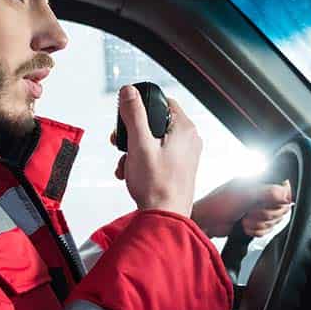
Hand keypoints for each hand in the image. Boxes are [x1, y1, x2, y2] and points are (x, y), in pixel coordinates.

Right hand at [117, 86, 200, 216]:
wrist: (164, 218)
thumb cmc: (157, 186)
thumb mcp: (139, 144)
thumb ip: (134, 114)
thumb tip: (129, 91)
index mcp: (185, 129)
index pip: (163, 101)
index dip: (142, 107)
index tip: (128, 118)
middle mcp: (189, 140)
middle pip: (156, 123)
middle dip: (133, 134)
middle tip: (121, 144)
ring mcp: (185, 156)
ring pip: (153, 141)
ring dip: (134, 151)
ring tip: (126, 165)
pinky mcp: (179, 169)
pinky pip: (157, 156)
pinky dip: (142, 162)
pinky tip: (132, 174)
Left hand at [191, 178, 293, 237]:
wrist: (206, 223)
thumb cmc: (217, 204)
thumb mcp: (245, 195)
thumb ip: (268, 192)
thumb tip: (287, 193)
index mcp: (260, 181)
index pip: (284, 190)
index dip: (278, 201)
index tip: (266, 205)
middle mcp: (261, 193)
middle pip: (281, 208)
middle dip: (265, 215)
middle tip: (251, 213)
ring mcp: (259, 208)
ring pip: (275, 220)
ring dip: (259, 224)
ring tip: (245, 220)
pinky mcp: (256, 221)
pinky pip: (268, 229)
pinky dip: (257, 231)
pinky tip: (245, 227)